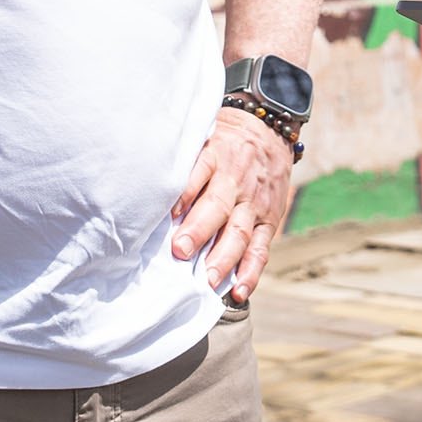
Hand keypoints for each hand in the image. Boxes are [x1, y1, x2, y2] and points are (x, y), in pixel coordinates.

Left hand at [172, 103, 297, 302]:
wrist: (270, 129)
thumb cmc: (224, 140)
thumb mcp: (203, 136)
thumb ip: (183, 162)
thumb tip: (150, 191)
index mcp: (216, 155)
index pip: (197, 173)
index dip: (183, 193)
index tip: (168, 213)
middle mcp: (236, 180)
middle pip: (218, 207)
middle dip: (199, 231)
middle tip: (180, 252)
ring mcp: (254, 203)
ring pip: (239, 233)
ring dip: (223, 259)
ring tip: (207, 281)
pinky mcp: (268, 220)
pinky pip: (260, 249)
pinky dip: (250, 272)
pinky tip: (238, 291)